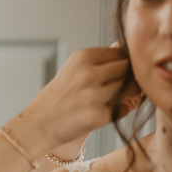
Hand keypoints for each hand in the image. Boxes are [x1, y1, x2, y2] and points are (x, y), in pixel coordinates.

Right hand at [6, 46, 132, 150]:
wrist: (38, 124)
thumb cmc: (59, 96)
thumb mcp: (74, 69)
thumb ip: (101, 60)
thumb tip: (126, 47)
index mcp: (83, 57)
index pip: (122, 51)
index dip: (127, 62)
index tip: (122, 73)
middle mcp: (88, 73)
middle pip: (129, 68)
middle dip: (131, 77)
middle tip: (122, 87)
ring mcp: (93, 95)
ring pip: (132, 88)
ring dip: (129, 94)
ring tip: (114, 99)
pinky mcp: (97, 116)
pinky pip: (124, 109)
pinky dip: (118, 111)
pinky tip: (103, 113)